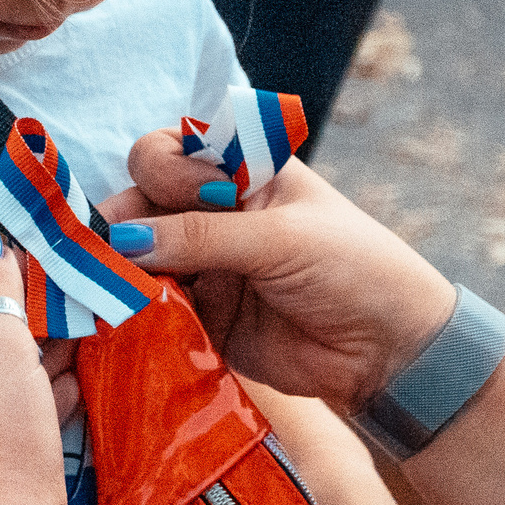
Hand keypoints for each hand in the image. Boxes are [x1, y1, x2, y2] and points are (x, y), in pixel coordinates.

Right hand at [118, 139, 458, 411]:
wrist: (391, 351)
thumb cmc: (354, 269)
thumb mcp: (280, 238)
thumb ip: (201, 236)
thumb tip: (122, 240)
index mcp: (241, 173)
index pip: (169, 153)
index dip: (160, 170)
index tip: (182, 197)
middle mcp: (213, 215)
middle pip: (141, 204)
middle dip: (123, 225)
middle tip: (114, 255)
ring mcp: (204, 267)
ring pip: (138, 260)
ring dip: (123, 273)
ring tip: (114, 292)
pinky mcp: (201, 318)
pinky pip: (152, 310)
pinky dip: (135, 314)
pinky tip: (124, 320)